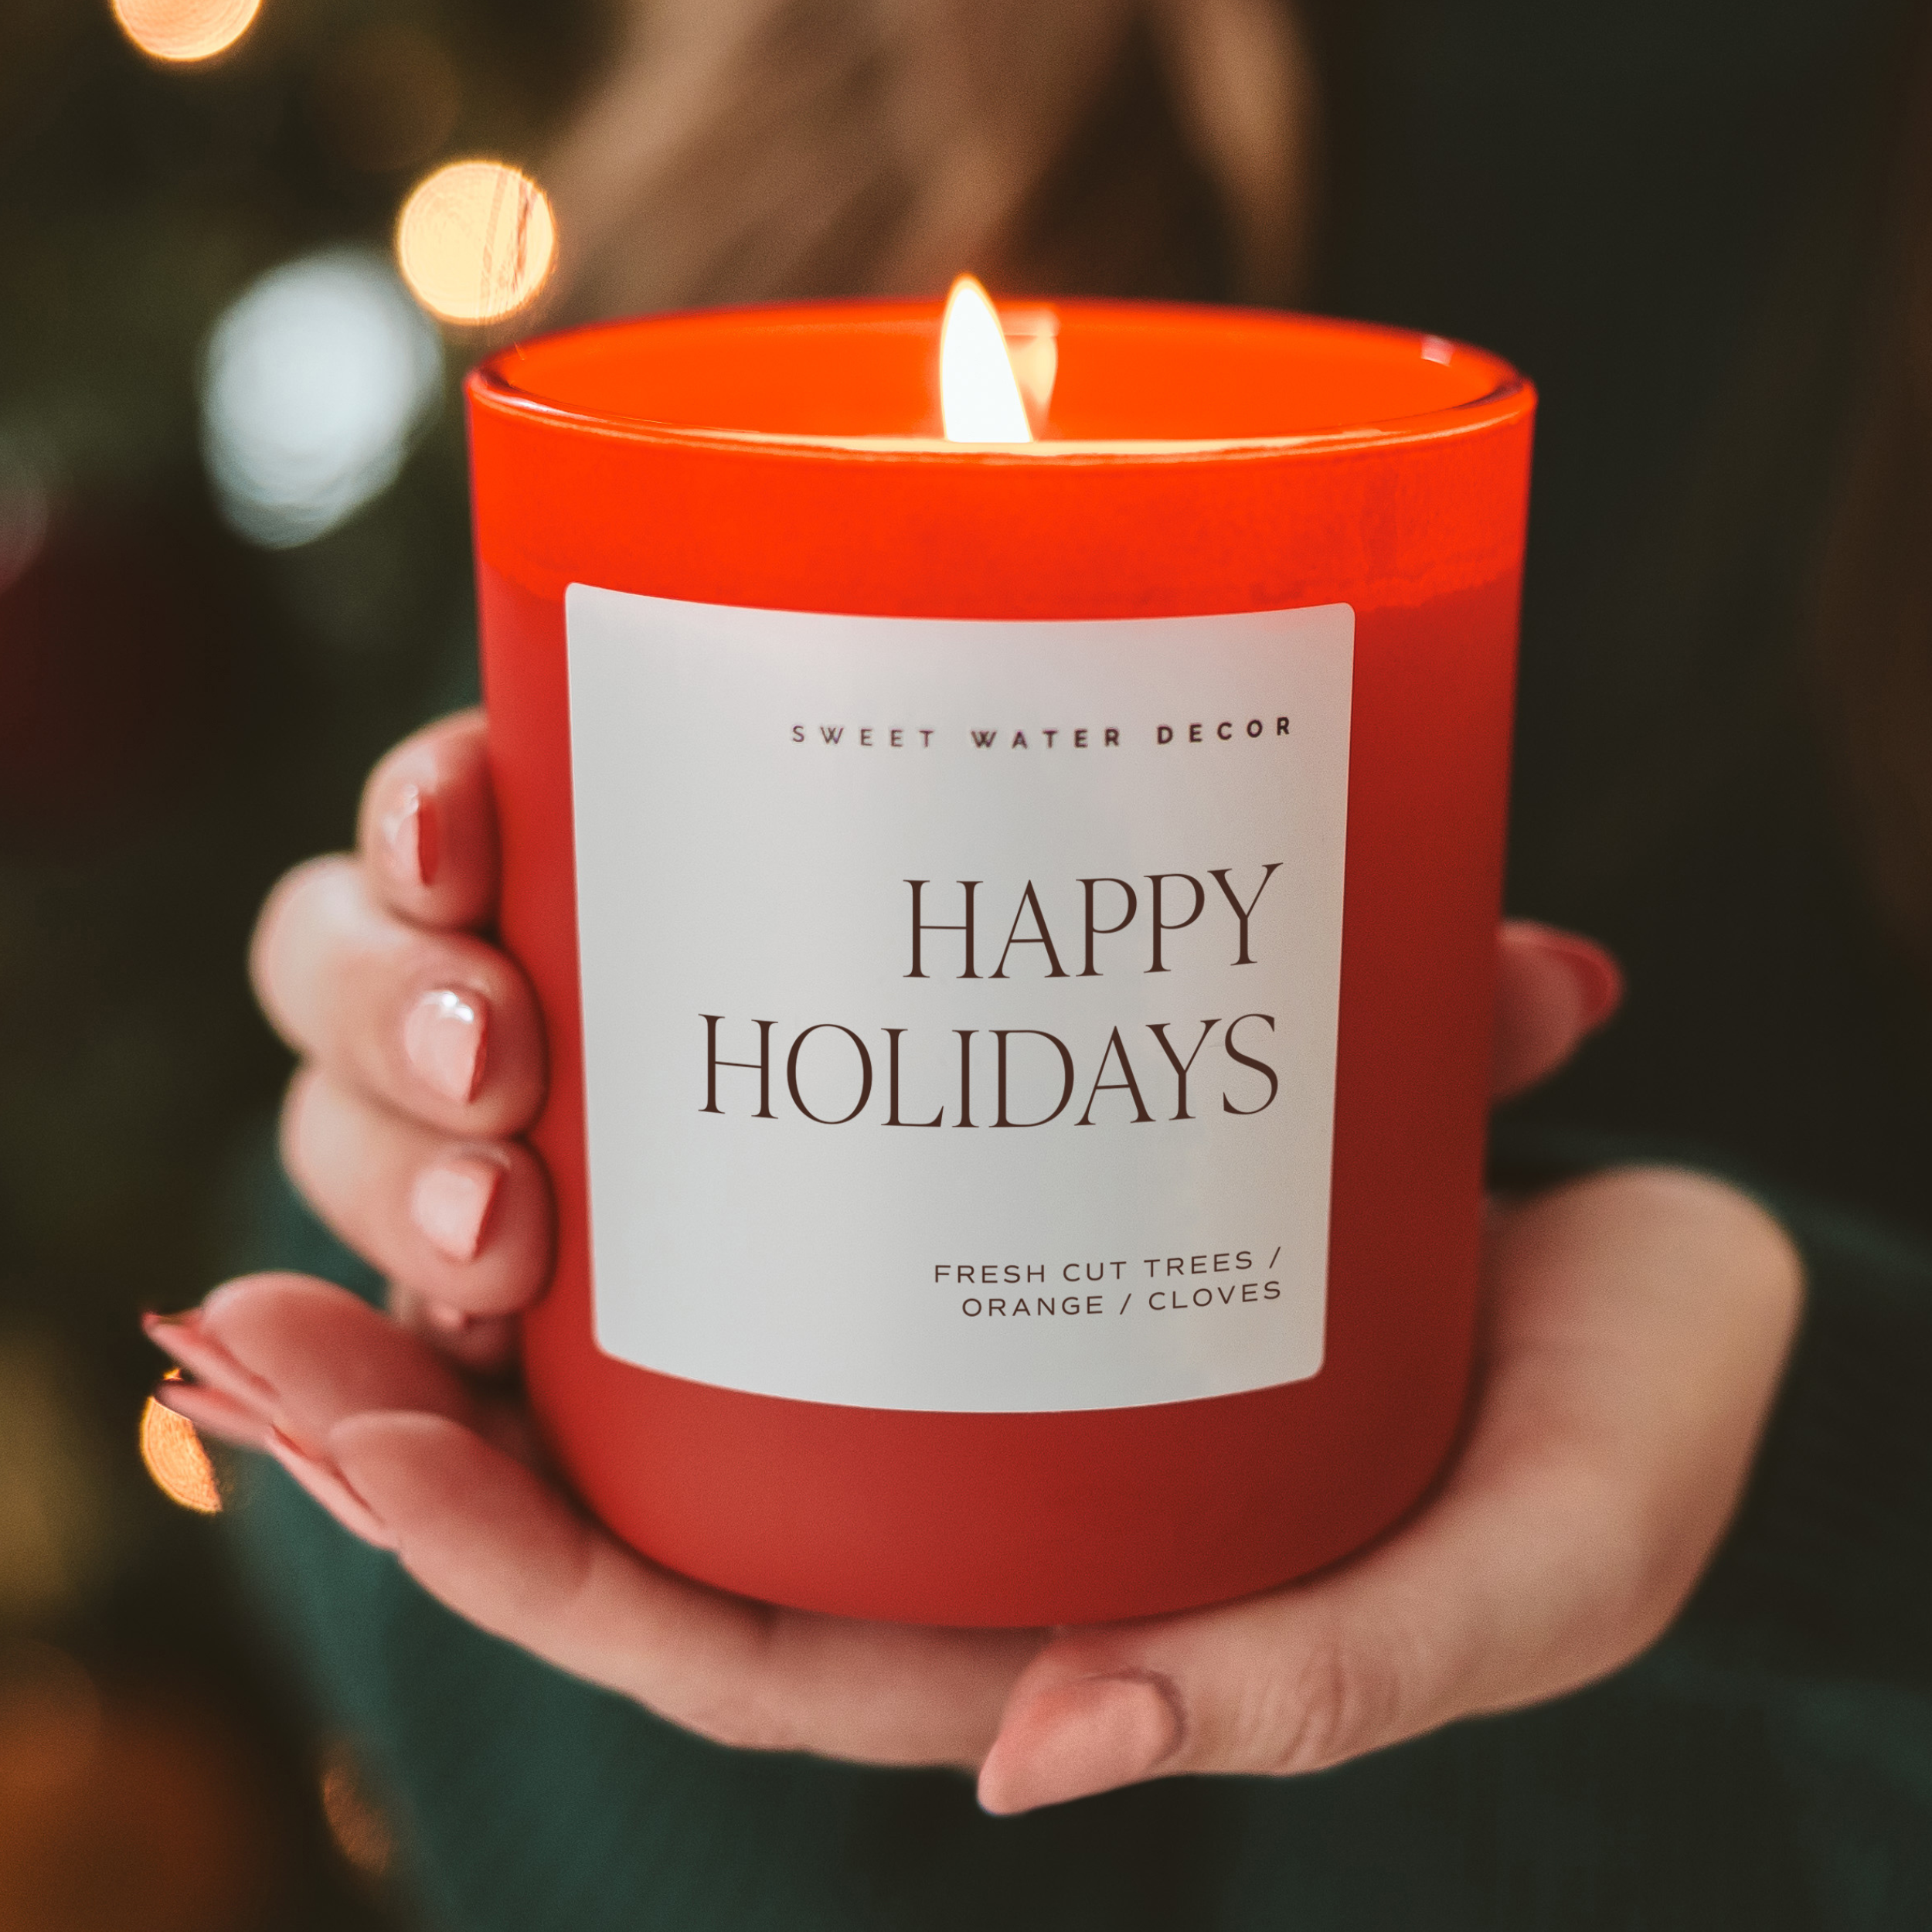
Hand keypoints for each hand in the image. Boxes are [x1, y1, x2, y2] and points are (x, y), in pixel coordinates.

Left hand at [147, 711, 1800, 1806]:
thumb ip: (1321, 1679)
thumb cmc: (1625, 1427)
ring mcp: (972, 1312)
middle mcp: (964, 1466)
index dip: (501, 1566)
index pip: (709, 1630)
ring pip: (676, 1295)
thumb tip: (1043, 1756)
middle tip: (234, 1306)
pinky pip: (793, 1133)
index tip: (341, 1449)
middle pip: (629, 1470)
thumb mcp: (1523, 1565)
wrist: (1690, 1253)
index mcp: (1037, 1606)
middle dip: (407, 1412)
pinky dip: (659, 1066)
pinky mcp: (1010, 1158)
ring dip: (482, 1212)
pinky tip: (549, 954)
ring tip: (348, 1094)